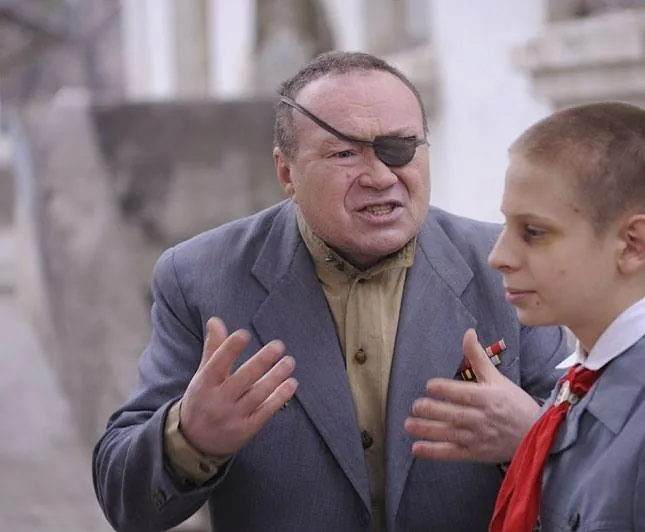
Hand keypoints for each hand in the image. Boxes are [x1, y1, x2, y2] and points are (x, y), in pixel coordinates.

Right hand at [179, 317, 297, 456]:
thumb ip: (213, 349)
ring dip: (276, 377)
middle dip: (261, 361)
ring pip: (258, 394)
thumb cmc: (202, 399)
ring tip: (289, 362)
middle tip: (279, 345)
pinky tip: (291, 383)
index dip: (229, 349)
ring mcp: (232, 416)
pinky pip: (265, 412)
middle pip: (243, 378)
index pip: (217, 363)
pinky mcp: (246, 429)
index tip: (244, 334)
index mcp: (205, 383)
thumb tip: (216, 320)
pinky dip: (279, 397)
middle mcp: (218, 400)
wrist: (194, 442)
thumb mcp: (203, 375)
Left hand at [404, 328, 539, 462]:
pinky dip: (434, 452)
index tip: (429, 385)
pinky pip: (452, 453)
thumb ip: (478, 357)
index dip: (445, 389)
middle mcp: (481, 418)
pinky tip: (416, 448)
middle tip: (415, 406)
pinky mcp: (475, 453)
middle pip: (453, 414)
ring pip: (449, 433)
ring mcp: (477, 438)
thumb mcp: (497, 378)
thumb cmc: (514, 403)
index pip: (463, 393)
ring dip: (427, 430)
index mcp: (487, 398)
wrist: (536, 435)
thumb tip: (468, 332)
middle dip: (432, 410)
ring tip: (408, 424)